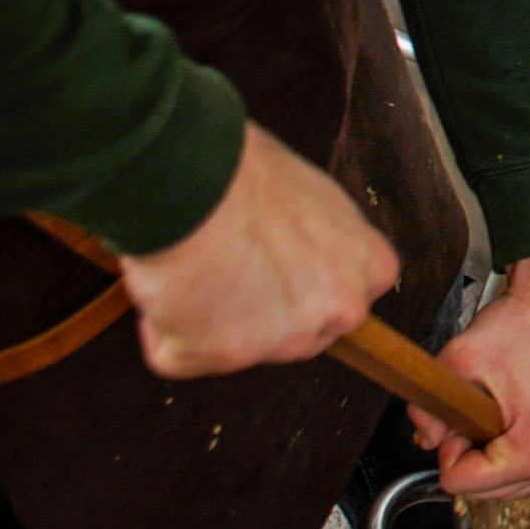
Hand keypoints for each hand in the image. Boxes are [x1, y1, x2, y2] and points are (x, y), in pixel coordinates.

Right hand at [119, 123, 399, 378]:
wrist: (193, 180)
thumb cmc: (241, 172)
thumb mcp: (310, 198)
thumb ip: (315, 238)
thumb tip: (287, 248)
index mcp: (369, 267)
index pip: (344, 299)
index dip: (300, 288)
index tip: (270, 271)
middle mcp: (340, 309)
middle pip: (295, 333)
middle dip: (258, 314)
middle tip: (222, 272)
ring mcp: (286, 339)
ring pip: (239, 348)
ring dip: (208, 321)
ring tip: (190, 271)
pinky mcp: (227, 356)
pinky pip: (178, 356)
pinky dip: (160, 331)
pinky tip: (163, 288)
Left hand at [411, 251, 529, 501]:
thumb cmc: (522, 326)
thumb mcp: (458, 362)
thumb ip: (426, 409)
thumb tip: (422, 438)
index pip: (463, 484)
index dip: (448, 449)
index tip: (461, 418)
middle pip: (491, 492)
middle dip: (472, 457)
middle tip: (475, 414)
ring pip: (516, 483)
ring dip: (496, 457)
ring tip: (498, 413)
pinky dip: (522, 449)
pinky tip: (520, 414)